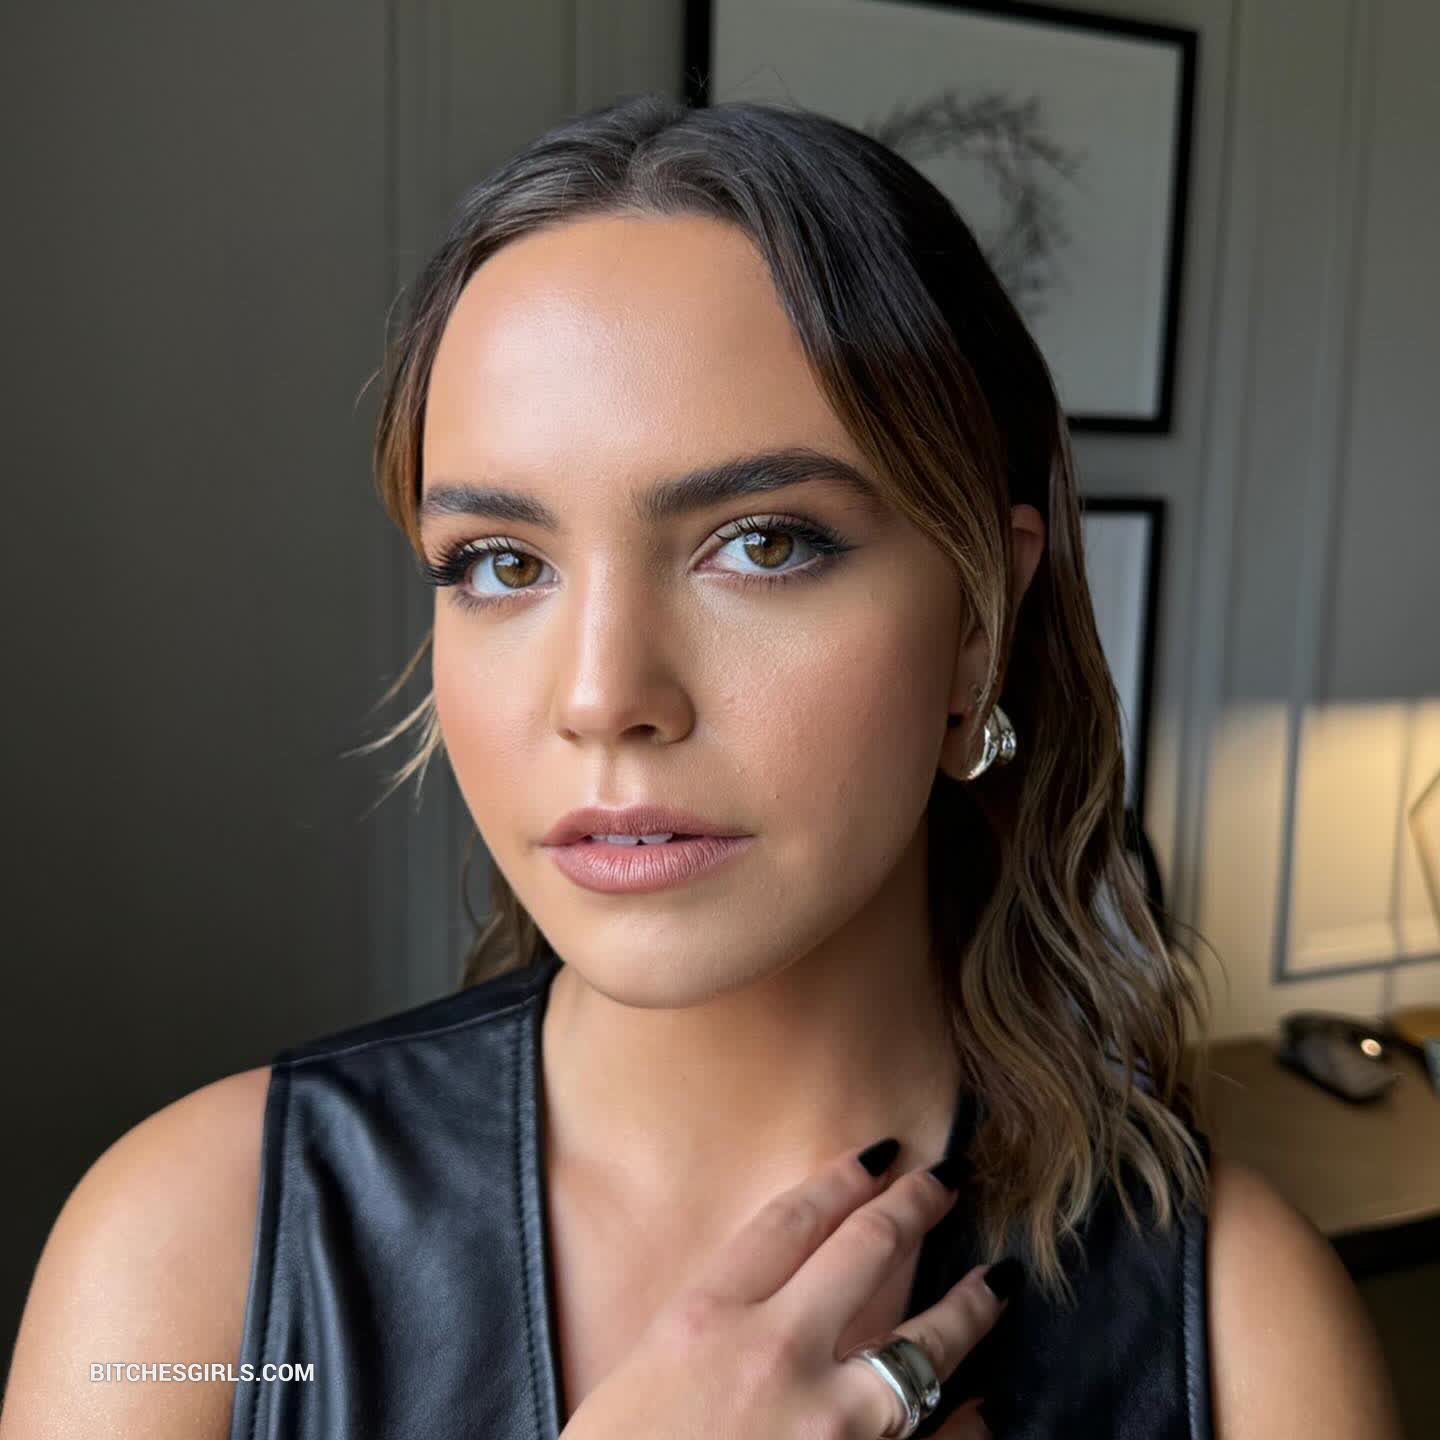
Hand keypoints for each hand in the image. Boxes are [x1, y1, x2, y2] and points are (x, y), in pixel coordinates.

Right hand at [558, 1140, 1010, 1439]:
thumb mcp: (641, 1374)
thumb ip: (706, 1328)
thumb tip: (766, 1306)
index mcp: (708, 1317)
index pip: (791, 1222)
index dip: (841, 1180)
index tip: (879, 1156)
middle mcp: (774, 1352)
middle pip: (864, 1253)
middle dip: (914, 1207)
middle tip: (947, 1182)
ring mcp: (828, 1422)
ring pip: (921, 1344)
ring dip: (969, 1307)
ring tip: (999, 1283)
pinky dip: (966, 1425)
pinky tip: (983, 1408)